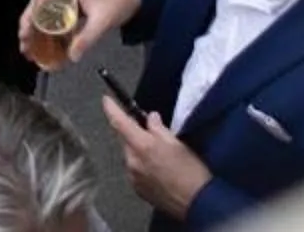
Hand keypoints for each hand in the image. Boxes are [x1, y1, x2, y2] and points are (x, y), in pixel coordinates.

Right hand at [17, 0, 137, 68]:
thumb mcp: (102, 21)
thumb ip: (86, 39)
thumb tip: (72, 57)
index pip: (39, 1)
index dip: (29, 20)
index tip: (24, 37)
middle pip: (38, 5)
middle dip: (29, 27)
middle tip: (25, 48)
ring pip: (44, 10)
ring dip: (37, 29)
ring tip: (30, 49)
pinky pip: (54, 13)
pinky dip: (49, 28)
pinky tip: (46, 43)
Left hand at [106, 101, 213, 218]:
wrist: (198, 204)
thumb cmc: (190, 171)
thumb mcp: (177, 143)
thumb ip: (159, 129)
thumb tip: (150, 118)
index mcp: (142, 146)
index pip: (120, 123)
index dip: (111, 109)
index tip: (106, 100)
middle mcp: (133, 163)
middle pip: (125, 140)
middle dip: (133, 133)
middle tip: (151, 133)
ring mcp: (134, 179)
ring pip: (130, 156)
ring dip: (138, 151)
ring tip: (159, 155)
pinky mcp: (138, 191)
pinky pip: (135, 171)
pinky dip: (141, 166)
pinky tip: (157, 170)